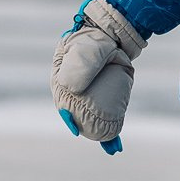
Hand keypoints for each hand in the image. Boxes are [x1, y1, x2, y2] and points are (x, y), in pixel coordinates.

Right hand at [50, 0, 145, 153]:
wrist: (113, 32)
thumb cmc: (96, 39)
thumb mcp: (87, 50)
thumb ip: (81, 66)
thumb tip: (73, 89)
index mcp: (63, 79)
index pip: (64, 102)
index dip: (69, 117)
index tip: (75, 128)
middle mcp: (75, 88)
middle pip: (80, 113)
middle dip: (89, 131)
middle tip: (103, 143)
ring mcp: (91, 90)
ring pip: (95, 116)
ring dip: (102, 133)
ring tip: (114, 148)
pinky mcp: (105, 91)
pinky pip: (108, 112)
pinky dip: (112, 127)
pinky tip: (117, 142)